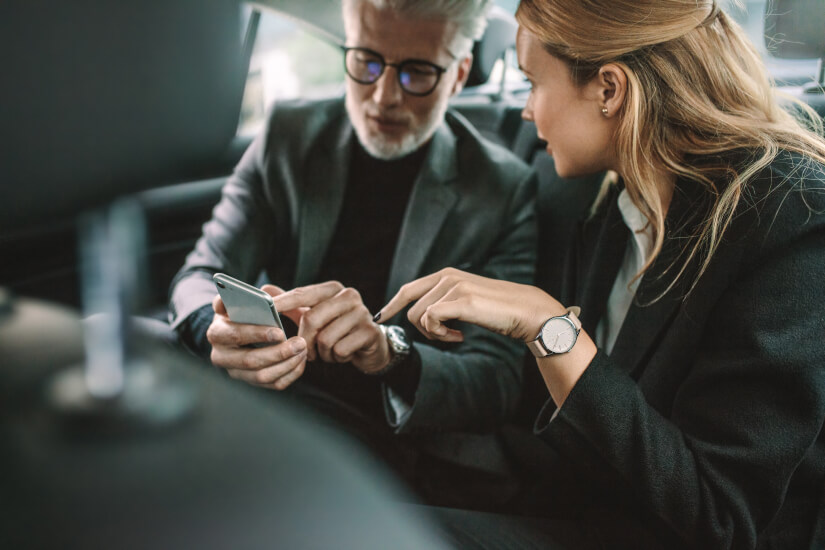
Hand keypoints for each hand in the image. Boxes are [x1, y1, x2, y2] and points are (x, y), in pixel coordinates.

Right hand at [207, 293, 307, 389]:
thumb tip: (261, 292)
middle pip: (250, 361)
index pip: (235, 335)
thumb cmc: (240, 312)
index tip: (280, 331)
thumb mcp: (235, 300)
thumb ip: (241, 293)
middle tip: (300, 343)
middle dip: (278, 353)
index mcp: (217, 333)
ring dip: (286, 364)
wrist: (235, 330)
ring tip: (303, 350)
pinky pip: (273, 384)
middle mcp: (221, 357)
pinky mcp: (251, 382)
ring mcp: (236, 373)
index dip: (257, 334)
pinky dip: (290, 373)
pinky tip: (301, 360)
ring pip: (263, 376)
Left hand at [272, 281, 391, 373]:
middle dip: (304, 339)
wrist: (371, 345)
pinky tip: (342, 354)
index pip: (302, 293)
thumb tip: (265, 290)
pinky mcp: (370, 332)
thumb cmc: (337, 329)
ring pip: (325, 338)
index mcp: (332, 288)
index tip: (267, 308)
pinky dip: (336, 358)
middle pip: (311, 318)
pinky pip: (340, 350)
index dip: (283, 302)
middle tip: (306, 350)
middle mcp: (349, 296)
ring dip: (322, 352)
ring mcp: (362, 313)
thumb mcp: (314, 314)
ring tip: (328, 351)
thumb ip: (291, 303)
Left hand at [376, 267, 565, 342]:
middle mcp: (447, 277)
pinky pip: (432, 320)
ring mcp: (454, 287)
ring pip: (420, 316)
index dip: (392, 304)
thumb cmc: (498, 310)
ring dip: (435, 334)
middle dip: (422, 330)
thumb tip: (424, 315)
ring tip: (456, 337)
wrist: (526, 311)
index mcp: (446, 275)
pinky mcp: (462, 300)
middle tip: (445, 337)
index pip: (408, 289)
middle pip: (411, 308)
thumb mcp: (466, 302)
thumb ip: (446, 302)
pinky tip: (460, 337)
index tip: (381, 318)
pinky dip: (441, 335)